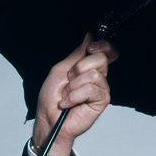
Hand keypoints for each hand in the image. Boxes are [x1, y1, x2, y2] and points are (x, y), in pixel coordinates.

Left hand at [31, 34, 116, 155]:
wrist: (49, 119)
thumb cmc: (52, 98)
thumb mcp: (60, 70)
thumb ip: (76, 54)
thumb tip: (88, 37)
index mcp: (89, 68)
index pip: (106, 51)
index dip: (103, 45)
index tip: (90, 47)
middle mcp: (98, 77)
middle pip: (100, 59)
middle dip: (79, 68)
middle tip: (69, 79)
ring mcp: (101, 89)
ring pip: (93, 75)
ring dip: (73, 85)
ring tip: (67, 95)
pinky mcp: (101, 101)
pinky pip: (90, 89)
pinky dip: (74, 96)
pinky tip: (69, 103)